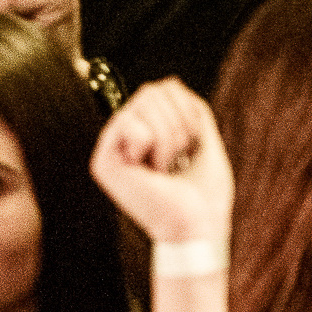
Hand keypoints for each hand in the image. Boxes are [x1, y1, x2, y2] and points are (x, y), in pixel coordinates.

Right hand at [89, 78, 233, 249]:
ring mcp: (112, 148)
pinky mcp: (105, 161)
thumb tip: (172, 85)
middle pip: (151, 91)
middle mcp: (125, 137)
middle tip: (179, 157)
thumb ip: (191, 111)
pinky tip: (152, 171)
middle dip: (179, 123)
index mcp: (146, 132)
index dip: (185, 109)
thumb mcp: (206, 142)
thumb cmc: (204, 196)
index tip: (192, 144)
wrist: (199, 226)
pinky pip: (132, 125)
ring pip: (144, 103)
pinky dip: (153, 146)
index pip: (161, 89)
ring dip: (169, 138)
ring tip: (166, 168)